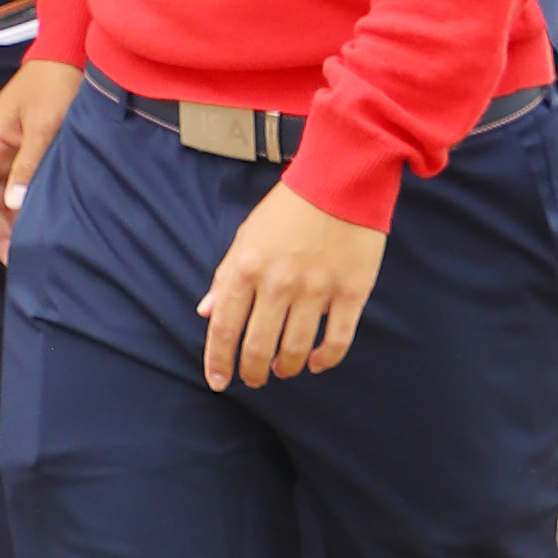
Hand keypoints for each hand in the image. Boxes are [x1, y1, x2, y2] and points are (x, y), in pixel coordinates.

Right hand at [0, 60, 83, 263]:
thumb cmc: (53, 84)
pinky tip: (35, 224)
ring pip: (0, 197)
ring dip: (8, 222)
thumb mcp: (44, 123)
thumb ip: (29, 162)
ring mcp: (10, 153)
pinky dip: (23, 207)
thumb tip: (14, 204)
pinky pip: (18, 186)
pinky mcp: (29, 153)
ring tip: (24, 249)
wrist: (70, 56)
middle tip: (12, 258)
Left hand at [199, 182, 389, 389]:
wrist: (343, 176)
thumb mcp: (248, 234)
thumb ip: (226, 275)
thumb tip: (206, 312)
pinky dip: (325, 359)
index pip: (224, 328)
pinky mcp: (351, 291)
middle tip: (254, 378)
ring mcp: (316, 289)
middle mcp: (278, 283)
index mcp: (247, 267)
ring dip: (285, 368)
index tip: (218, 380)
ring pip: (294, 350)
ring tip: (284, 369)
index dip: (218, 361)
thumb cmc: (292, 205)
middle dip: (252, 372)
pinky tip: (317, 361)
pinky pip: (337, 340)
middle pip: (257, 347)